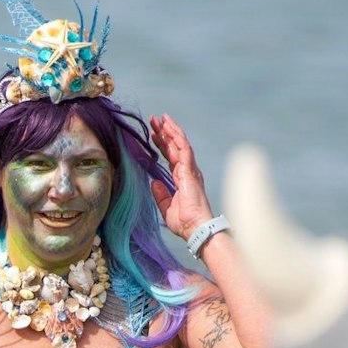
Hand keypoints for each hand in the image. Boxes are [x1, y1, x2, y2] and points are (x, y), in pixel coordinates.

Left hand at [148, 114, 213, 238]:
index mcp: (182, 178)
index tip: (152, 134)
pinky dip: (176, 137)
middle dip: (165, 132)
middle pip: (175, 146)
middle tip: (154, 120)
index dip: (162, 144)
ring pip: (180, 144)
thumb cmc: (184, 222)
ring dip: (170, 130)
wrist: (195, 228)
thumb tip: (154, 183)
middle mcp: (187, 171)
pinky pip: (184, 149)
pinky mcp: (190, 171)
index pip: (171, 157)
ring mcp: (190, 170)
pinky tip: (169, 128)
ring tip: (160, 118)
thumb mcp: (166, 207)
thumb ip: (161, 194)